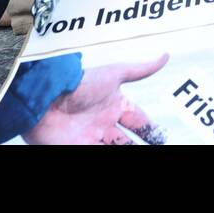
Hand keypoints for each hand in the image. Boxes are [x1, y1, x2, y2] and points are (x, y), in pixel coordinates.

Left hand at [23, 54, 169, 144]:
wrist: (47, 99)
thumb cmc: (81, 83)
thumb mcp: (115, 74)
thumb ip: (141, 70)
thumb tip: (166, 56)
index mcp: (115, 104)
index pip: (139, 120)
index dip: (151, 129)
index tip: (162, 137)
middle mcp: (105, 122)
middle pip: (128, 140)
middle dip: (141, 145)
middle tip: (156, 148)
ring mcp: (92, 137)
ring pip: (116, 148)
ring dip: (127, 150)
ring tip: (141, 154)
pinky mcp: (79, 148)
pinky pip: (99, 155)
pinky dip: (110, 157)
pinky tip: (118, 156)